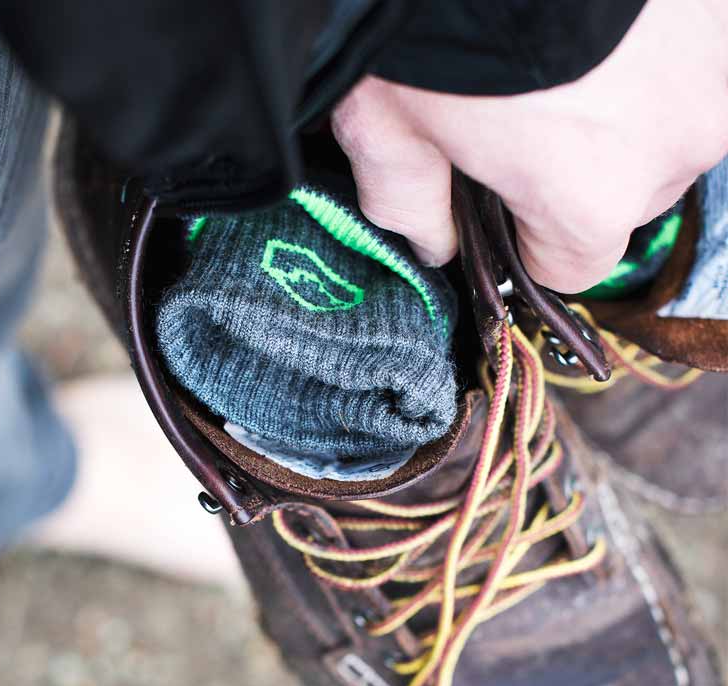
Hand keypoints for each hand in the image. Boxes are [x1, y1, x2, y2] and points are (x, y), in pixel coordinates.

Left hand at [331, 0, 727, 292]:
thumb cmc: (433, 18)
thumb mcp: (386, 123)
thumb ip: (409, 202)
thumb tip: (434, 241)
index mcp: (592, 198)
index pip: (575, 265)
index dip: (534, 240)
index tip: (507, 205)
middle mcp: (677, 142)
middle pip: (629, 192)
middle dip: (580, 165)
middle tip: (525, 108)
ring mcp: (718, 64)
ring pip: (669, 115)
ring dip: (625, 98)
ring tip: (566, 54)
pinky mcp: (727, 7)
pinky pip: (690, 52)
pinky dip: (650, 44)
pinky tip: (600, 18)